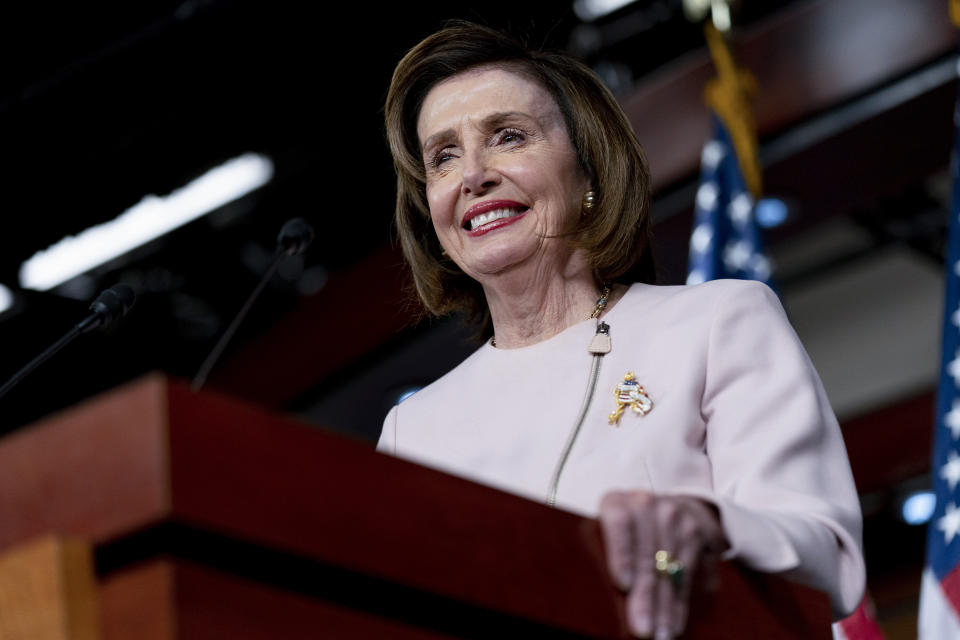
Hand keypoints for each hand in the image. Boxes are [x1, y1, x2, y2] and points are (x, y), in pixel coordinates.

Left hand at [598, 491, 727, 638]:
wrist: (669, 505)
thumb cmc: (623, 531)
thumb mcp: (606, 532)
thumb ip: (602, 553)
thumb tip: (599, 597)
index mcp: (616, 502)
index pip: (619, 525)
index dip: (622, 555)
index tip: (624, 585)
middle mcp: (646, 504)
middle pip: (646, 555)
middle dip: (645, 597)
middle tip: (642, 629)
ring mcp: (674, 517)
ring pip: (668, 568)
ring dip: (664, 607)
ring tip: (659, 635)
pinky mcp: (694, 533)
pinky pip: (686, 574)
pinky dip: (679, 604)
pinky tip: (673, 625)